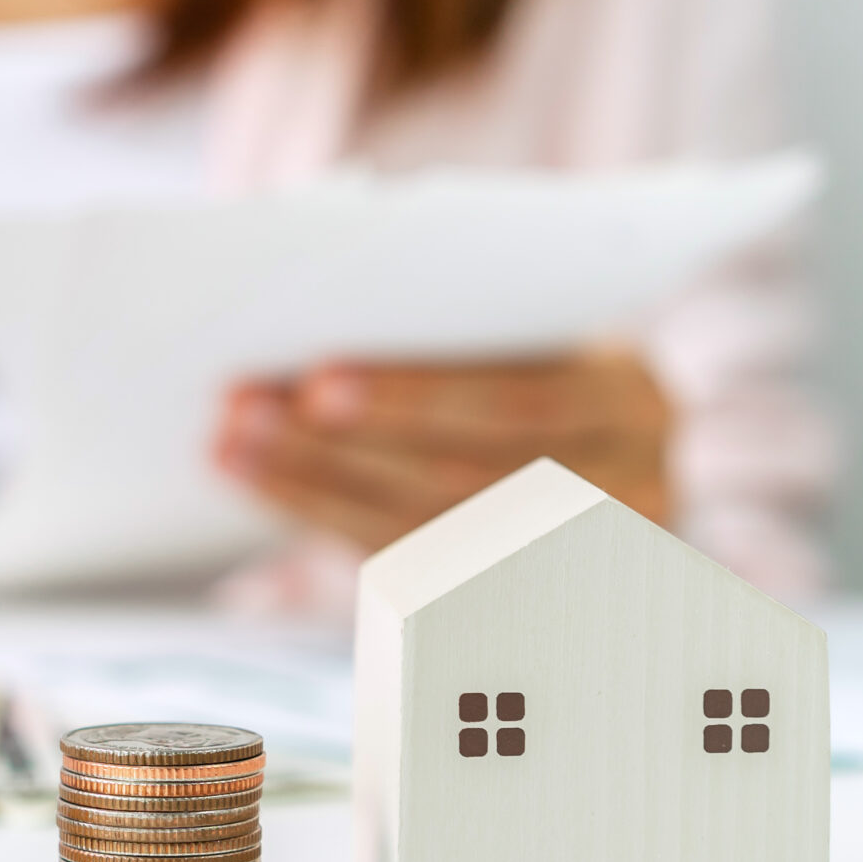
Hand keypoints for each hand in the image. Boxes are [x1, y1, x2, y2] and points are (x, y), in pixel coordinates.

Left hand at [213, 349, 671, 555]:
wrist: (604, 450)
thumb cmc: (545, 357)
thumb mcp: (532, 325)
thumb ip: (459, 310)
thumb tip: (313, 270)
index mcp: (628, 396)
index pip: (521, 401)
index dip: (415, 396)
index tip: (316, 379)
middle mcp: (619, 482)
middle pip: (461, 477)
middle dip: (341, 447)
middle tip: (245, 415)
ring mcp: (571, 555)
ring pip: (426, 532)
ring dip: (313, 487)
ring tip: (234, 447)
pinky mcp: (518, 592)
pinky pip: (413, 568)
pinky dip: (329, 518)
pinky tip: (268, 485)